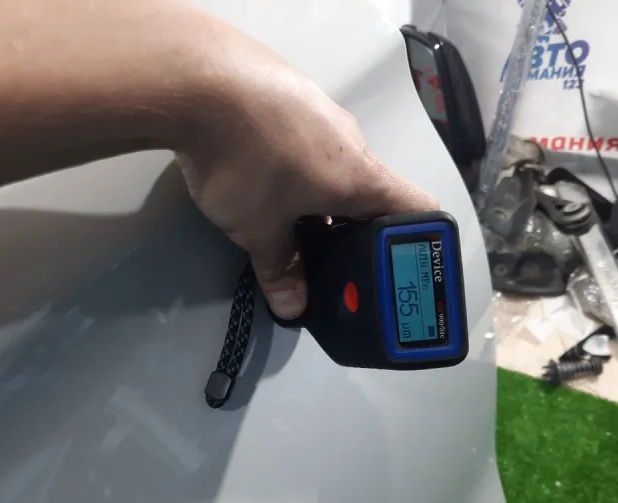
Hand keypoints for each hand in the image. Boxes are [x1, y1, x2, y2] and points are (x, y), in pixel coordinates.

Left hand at [175, 23, 437, 319]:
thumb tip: (292, 309)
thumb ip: (280, 269)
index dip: (417, 242)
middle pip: (369, 191)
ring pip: (334, 165)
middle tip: (325, 257)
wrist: (198, 79)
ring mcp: (320, 112)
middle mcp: (351, 141)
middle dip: (351, 228)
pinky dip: (293, 165)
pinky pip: (305, 139)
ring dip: (318, 196)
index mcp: (361, 176)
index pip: (419, 208)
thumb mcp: (259, 228)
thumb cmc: (246, 162)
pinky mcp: (287, 95)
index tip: (390, 268)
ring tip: (284, 220)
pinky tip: (257, 174)